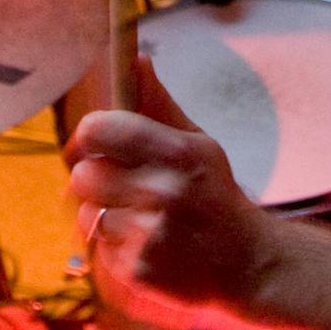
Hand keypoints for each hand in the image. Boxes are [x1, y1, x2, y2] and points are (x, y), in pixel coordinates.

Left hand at [64, 55, 282, 327]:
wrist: (248, 265)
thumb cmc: (215, 196)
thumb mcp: (198, 145)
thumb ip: (160, 104)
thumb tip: (137, 58)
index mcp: (178, 152)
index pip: (98, 129)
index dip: (86, 137)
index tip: (90, 146)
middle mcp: (163, 192)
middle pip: (82, 176)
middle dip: (92, 180)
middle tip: (115, 186)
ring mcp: (149, 234)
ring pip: (86, 214)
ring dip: (102, 215)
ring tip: (135, 219)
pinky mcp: (137, 270)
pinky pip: (98, 248)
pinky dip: (112, 246)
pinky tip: (142, 245)